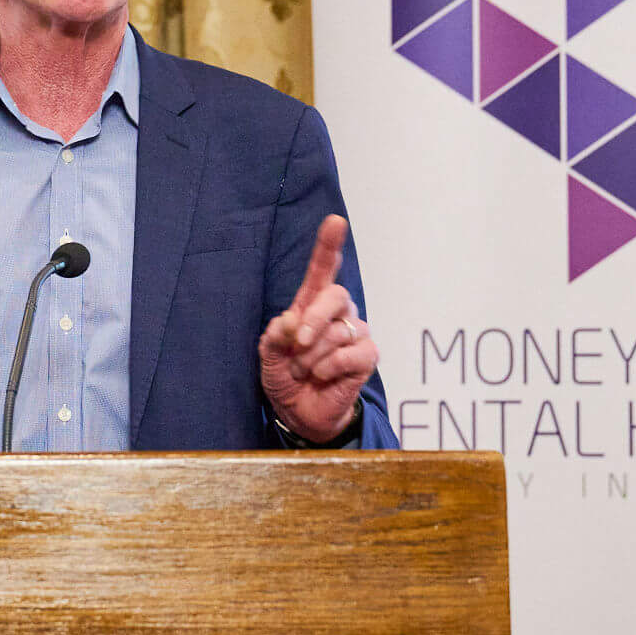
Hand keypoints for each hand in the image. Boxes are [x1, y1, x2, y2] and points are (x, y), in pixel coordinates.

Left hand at [257, 214, 378, 442]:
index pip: (323, 269)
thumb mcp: (268, 355)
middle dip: (314, 319)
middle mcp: (337, 313)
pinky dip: (330, 368)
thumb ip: (275, 336)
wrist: (299, 412)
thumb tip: (291, 320)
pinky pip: (352, 354)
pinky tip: (323, 377)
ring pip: (339, 332)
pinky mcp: (367, 356)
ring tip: (305, 370)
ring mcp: (355, 333)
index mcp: (311, 303)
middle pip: (336, 296)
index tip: (335, 222)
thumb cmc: (284, 375)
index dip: (329, 245)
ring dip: (314, 357)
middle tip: (298, 343)